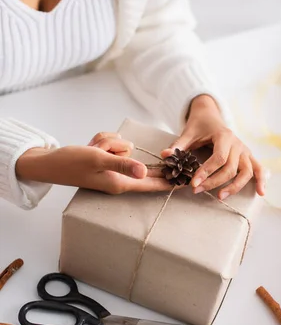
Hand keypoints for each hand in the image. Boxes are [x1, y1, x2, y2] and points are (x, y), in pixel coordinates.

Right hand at [16, 131, 171, 193]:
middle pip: (137, 159)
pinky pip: (113, 143)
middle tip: (99, 150)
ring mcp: (114, 168)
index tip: (186, 182)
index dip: (169, 182)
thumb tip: (143, 171)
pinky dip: (102, 141)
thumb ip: (122, 164)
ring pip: (123, 146)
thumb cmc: (72, 163)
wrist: (50, 163)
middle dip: (119, 150)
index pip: (151, 183)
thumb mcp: (98, 160)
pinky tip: (89, 146)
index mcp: (121, 183)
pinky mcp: (107, 159)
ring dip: (107, 143)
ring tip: (90, 149)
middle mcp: (120, 177)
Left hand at [161, 96, 264, 199]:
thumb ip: (178, 145)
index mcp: (224, 136)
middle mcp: (238, 144)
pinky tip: (261, 192)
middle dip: (214, 181)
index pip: (218, 158)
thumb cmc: (200, 125)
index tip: (193, 183)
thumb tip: (164, 155)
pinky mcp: (248, 156)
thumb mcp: (188, 133)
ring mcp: (245, 150)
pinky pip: (258, 168)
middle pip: (231, 168)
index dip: (206, 172)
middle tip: (197, 190)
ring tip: (220, 196)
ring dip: (235, 186)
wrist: (211, 114)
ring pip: (246, 171)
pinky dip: (261, 180)